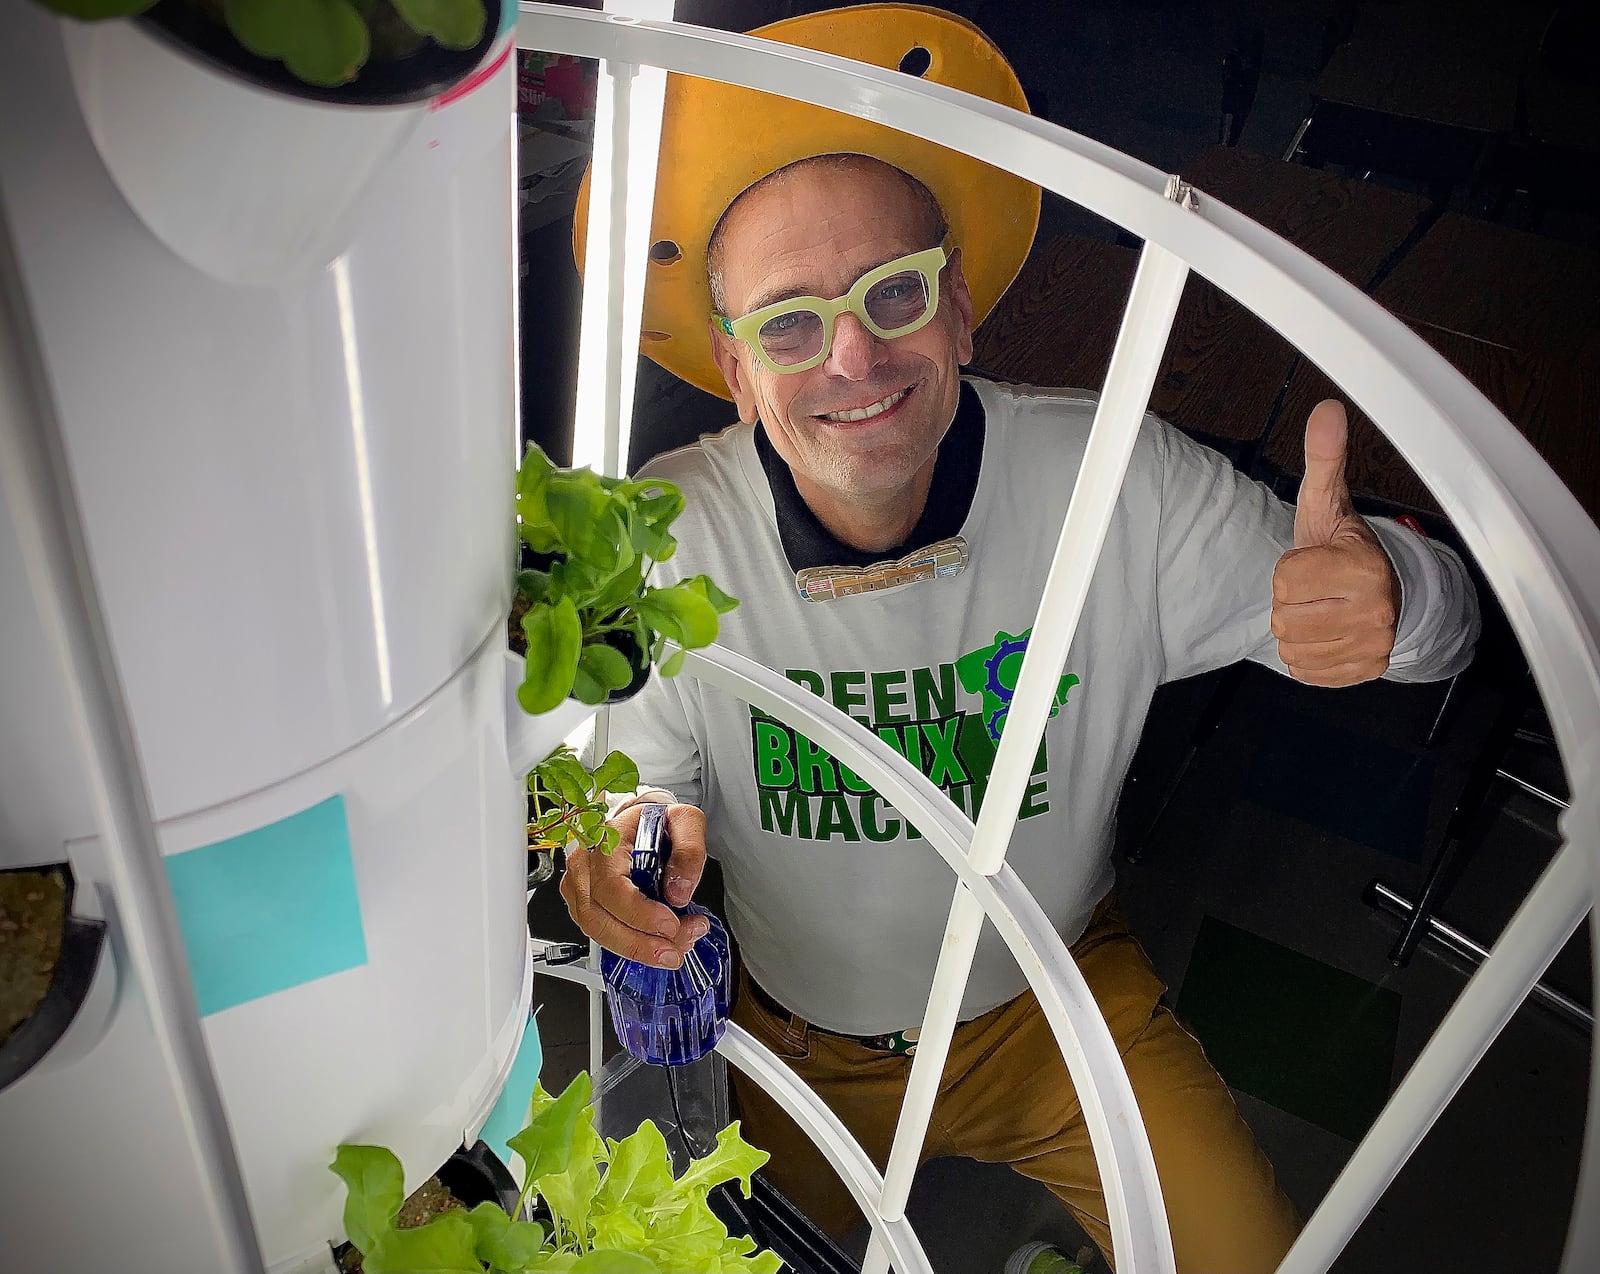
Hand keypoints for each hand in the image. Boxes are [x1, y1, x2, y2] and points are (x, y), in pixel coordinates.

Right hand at [558, 802, 709, 968]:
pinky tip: (656, 945)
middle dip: (639, 943)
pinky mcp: (582, 903)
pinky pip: (599, 933)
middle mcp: (584, 863)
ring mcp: (578, 885)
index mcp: (607, 840)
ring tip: (672, 951)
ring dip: (635, 949)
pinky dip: (628, 946)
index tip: (670, 924)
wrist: (640, 820)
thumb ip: (688, 851)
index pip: (610, 884)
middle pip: (598, 917)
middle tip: (675, 950)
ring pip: (595, 930)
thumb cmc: (657, 821)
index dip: (638, 912)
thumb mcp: (685, 822)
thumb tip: (678, 892)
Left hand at [1271, 400, 1400, 686]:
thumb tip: (1326, 411)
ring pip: (1289, 646)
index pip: (1286, 579)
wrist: (1380, 588)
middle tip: (1316, 586)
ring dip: (1295, 627)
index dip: (1290, 568)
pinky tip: (1325, 631)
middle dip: (1290, 599)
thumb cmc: (1343, 546)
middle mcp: (1375, 613)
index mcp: (1365, 570)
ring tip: (1320, 606)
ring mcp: (1372, 648)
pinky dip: (1306, 652)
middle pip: (1284, 616)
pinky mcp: (1361, 672)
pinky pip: (1302, 669)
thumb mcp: (1327, 502)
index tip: (1314, 560)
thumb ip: (1323, 458)